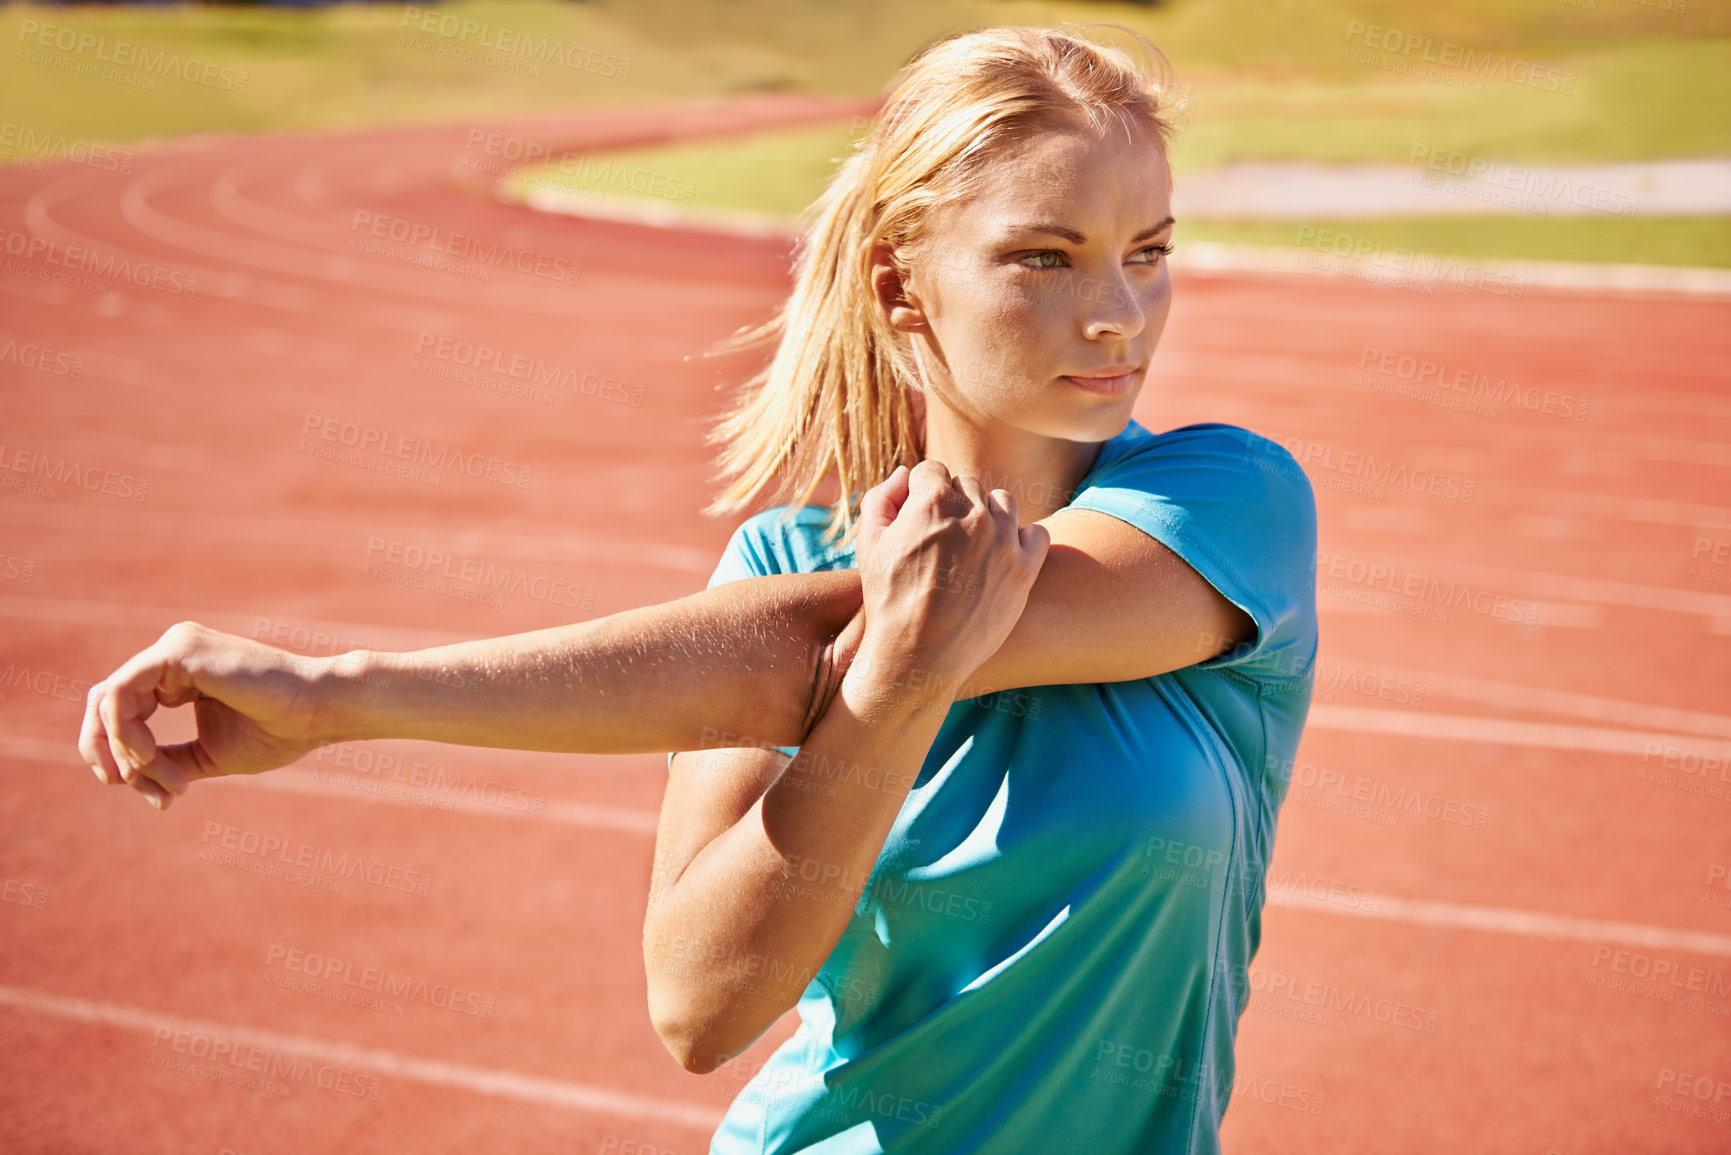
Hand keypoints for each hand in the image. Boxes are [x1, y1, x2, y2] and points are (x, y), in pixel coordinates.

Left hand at [77, 621, 334, 810]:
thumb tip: (121, 776)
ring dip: (123, 749)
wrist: (318, 713)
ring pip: (108, 700)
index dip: (115, 751)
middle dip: (103, 749)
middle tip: (127, 786)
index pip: (121, 707)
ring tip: (163, 778)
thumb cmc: (278, 732)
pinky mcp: (178, 651)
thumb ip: (166, 759)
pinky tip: (147, 755)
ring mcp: (174, 646)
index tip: (141, 791)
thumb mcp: (208, 753)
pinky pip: (120, 693)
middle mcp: (173, 652)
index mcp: (179, 672)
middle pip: (102, 701)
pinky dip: (124, 730)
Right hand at [852, 461, 1048, 689]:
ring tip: (971, 546)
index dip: (921, 493)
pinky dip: (1022, 540)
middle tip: (940, 541)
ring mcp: (1003, 539)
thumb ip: (881, 498)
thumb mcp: (868, 545)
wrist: (919, 655)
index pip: (932, 470)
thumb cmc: (889, 600)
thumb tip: (904, 474)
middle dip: (952, 505)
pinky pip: (1036, 534)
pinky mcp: (1025, 568)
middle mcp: (973, 512)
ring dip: (987, 515)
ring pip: (1002, 502)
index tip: (918, 518)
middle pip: (966, 485)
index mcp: (933, 500)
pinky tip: (1002, 556)